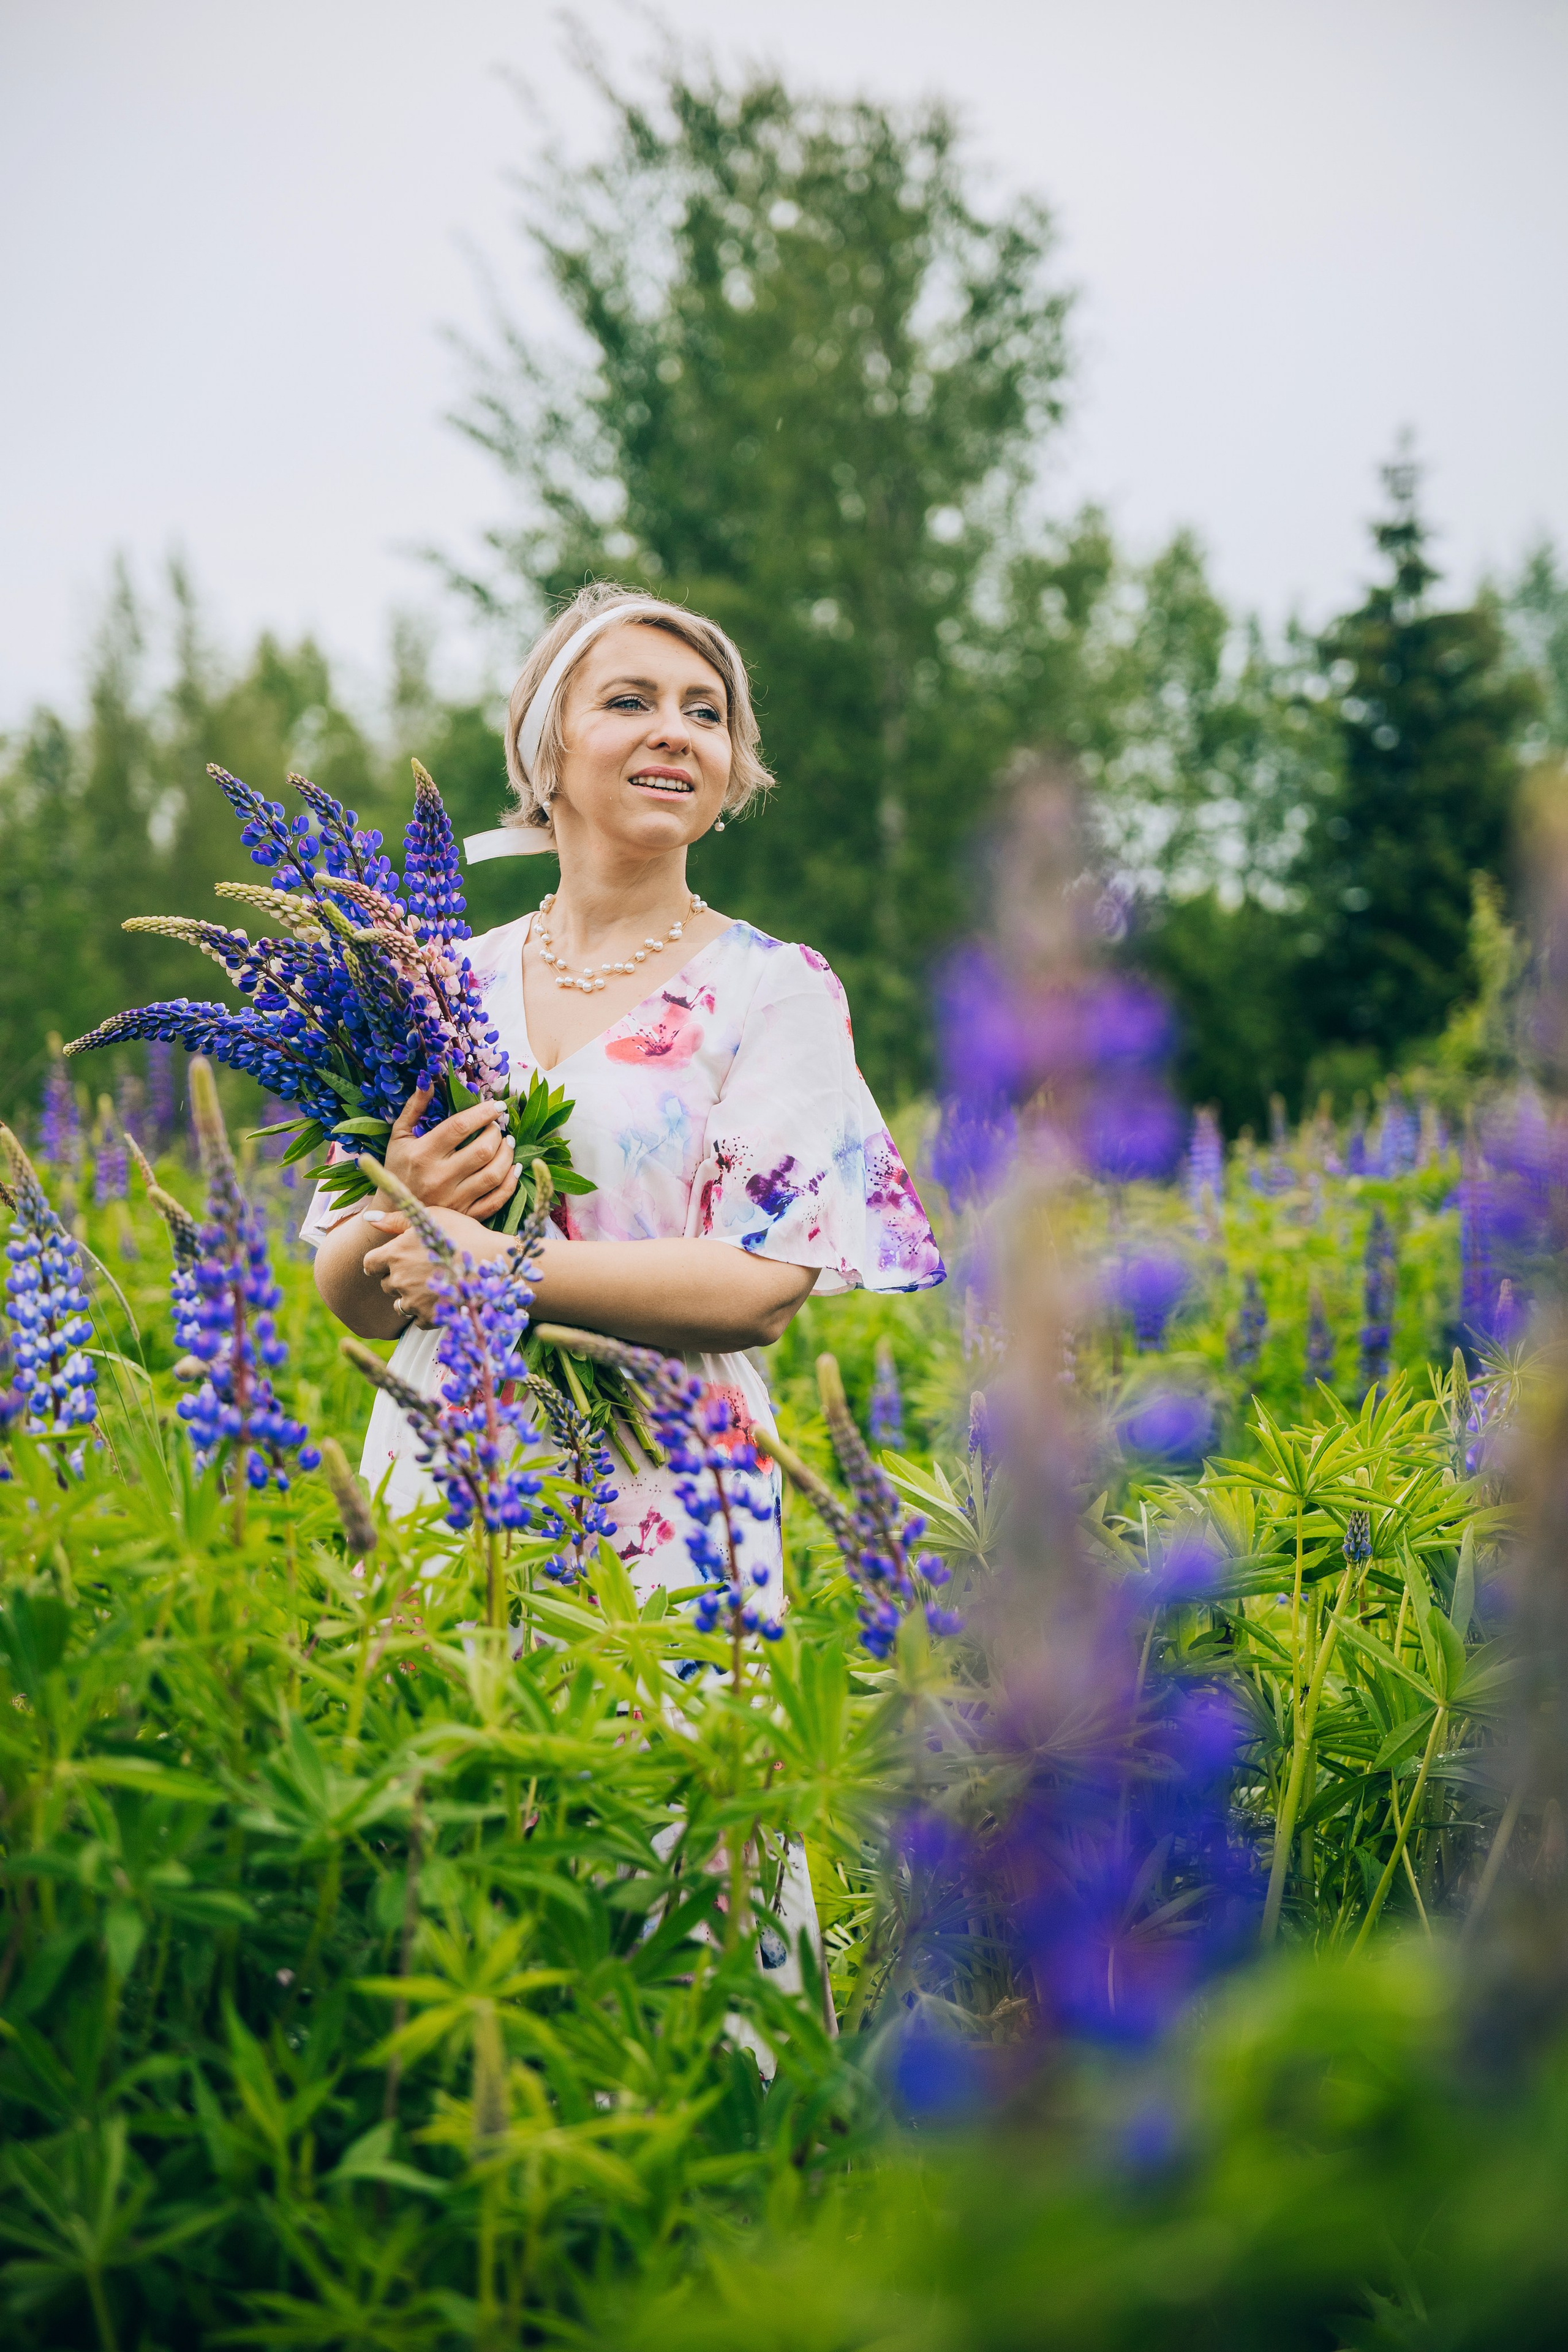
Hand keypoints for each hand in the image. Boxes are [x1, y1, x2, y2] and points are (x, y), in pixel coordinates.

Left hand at [359, 1204, 500, 1329]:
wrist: (495, 1263)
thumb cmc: (465, 1234)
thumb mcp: (432, 1218)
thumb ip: (397, 1220)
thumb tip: (368, 1219)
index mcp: (395, 1253)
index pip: (369, 1264)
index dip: (378, 1264)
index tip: (388, 1265)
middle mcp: (400, 1279)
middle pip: (386, 1285)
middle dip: (399, 1279)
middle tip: (421, 1272)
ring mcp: (414, 1300)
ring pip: (400, 1305)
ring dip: (411, 1298)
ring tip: (432, 1288)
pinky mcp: (429, 1317)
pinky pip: (418, 1321)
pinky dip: (427, 1314)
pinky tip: (442, 1301)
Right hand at [384, 1087, 517, 1222]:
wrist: (394, 1211)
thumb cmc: (398, 1168)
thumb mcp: (399, 1136)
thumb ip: (414, 1108)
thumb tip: (428, 1080)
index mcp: (423, 1154)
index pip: (460, 1127)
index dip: (483, 1112)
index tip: (496, 1105)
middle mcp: (440, 1178)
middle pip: (482, 1150)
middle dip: (496, 1133)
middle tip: (496, 1126)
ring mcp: (454, 1199)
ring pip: (494, 1174)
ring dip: (507, 1155)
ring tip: (507, 1143)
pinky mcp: (465, 1215)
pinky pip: (496, 1200)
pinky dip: (511, 1183)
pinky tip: (514, 1168)